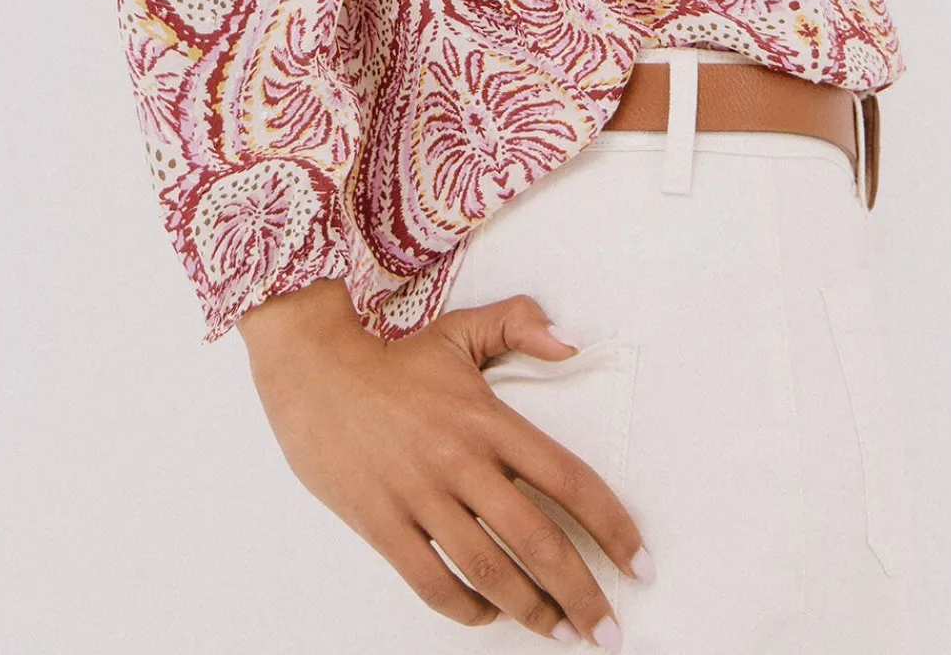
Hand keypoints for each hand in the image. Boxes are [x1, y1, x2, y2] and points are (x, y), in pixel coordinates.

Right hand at [239, 279, 651, 643]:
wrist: (311, 366)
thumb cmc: (391, 357)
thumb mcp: (459, 331)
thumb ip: (519, 326)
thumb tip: (572, 344)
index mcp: (487, 419)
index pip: (567, 480)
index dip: (611, 526)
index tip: (639, 563)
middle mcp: (460, 461)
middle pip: (538, 540)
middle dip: (583, 594)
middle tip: (609, 631)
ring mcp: (419, 495)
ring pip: (490, 570)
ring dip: (532, 611)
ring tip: (560, 632)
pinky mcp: (381, 522)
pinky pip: (433, 581)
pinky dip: (468, 608)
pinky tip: (490, 614)